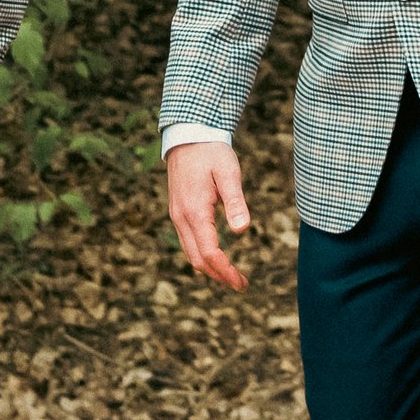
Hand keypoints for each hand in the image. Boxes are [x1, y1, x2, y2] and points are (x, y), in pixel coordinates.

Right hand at [164, 141, 252, 290]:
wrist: (188, 135)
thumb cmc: (212, 153)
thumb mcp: (229, 172)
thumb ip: (235, 201)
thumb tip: (242, 230)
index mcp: (195, 211)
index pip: (209, 253)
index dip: (225, 271)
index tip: (241, 282)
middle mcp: (181, 217)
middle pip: (197, 259)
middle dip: (219, 275)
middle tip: (241, 284)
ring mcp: (177, 215)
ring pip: (190, 253)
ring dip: (209, 268)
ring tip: (231, 275)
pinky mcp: (178, 211)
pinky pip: (187, 242)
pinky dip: (201, 255)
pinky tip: (215, 257)